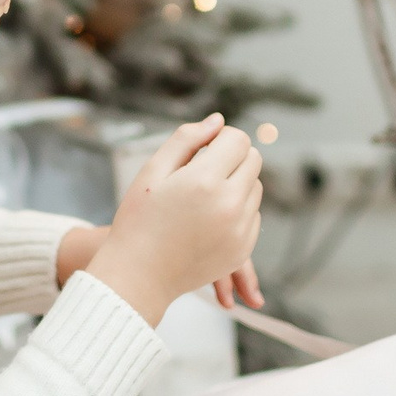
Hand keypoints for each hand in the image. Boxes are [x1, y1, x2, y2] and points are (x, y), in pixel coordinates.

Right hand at [84, 115, 263, 324]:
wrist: (139, 274)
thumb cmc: (140, 220)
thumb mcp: (153, 171)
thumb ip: (186, 139)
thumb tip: (217, 120)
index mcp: (205, 180)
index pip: (238, 139)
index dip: (221, 138)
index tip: (203, 150)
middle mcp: (229, 204)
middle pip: (253, 159)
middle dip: (232, 158)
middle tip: (202, 172)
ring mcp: (240, 229)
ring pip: (255, 187)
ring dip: (236, 183)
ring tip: (202, 198)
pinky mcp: (243, 249)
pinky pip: (253, 214)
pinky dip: (237, 210)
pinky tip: (207, 219)